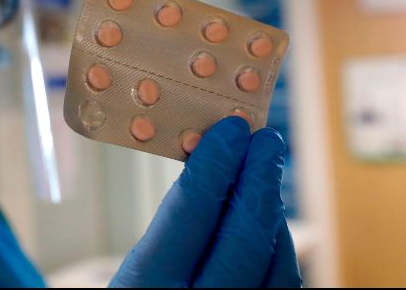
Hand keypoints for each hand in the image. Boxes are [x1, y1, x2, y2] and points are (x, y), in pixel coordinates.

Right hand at [109, 116, 301, 287]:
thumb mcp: (124, 279)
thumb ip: (161, 232)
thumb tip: (205, 173)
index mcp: (149, 285)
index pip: (191, 213)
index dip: (215, 165)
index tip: (230, 131)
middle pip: (243, 236)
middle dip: (259, 179)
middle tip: (265, 140)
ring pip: (275, 263)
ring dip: (272, 212)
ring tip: (265, 175)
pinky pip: (282, 287)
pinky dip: (279, 250)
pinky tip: (267, 227)